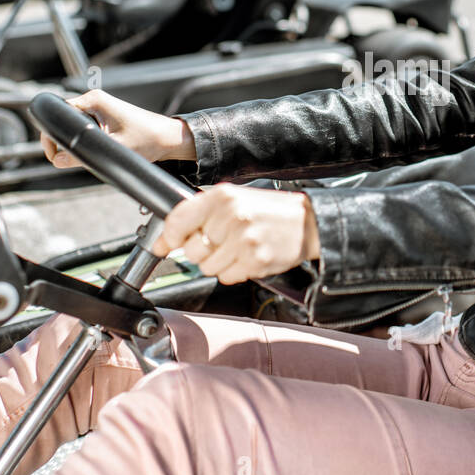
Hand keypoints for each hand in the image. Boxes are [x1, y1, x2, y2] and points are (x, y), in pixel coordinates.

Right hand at [39, 89, 195, 167]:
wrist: (169, 138)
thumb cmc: (148, 139)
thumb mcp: (113, 150)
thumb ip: (82, 156)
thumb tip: (58, 160)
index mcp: (94, 100)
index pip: (58, 112)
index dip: (51, 135)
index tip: (54, 154)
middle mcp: (94, 100)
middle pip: (64, 120)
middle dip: (63, 141)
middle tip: (69, 160)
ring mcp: (99, 108)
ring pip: (74, 126)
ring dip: (75, 142)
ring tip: (89, 154)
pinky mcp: (105, 117)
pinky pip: (85, 129)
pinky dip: (86, 141)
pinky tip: (98, 150)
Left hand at [151, 183, 320, 284]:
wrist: (309, 223)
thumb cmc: (271, 211)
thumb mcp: (236, 199)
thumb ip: (200, 214)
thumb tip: (165, 239)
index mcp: (223, 196)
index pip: (178, 220)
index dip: (168, 236)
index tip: (166, 244)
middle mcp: (232, 216)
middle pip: (190, 250)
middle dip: (201, 251)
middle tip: (220, 242)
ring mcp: (243, 240)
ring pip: (207, 267)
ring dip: (219, 263)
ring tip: (238, 248)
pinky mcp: (254, 261)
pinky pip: (226, 277)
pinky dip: (234, 272)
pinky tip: (247, 257)